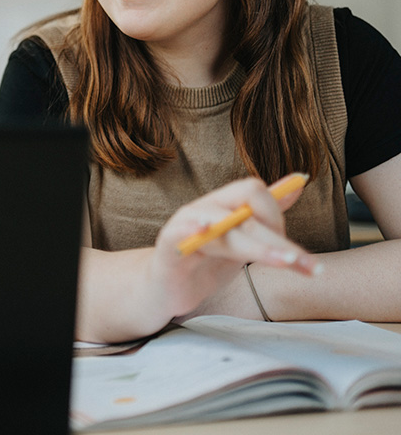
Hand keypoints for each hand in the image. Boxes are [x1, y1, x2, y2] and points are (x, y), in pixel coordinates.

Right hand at [150, 177, 318, 319]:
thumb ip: (264, 216)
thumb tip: (298, 184)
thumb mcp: (241, 240)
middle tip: (308, 267)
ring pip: (225, 229)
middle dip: (280, 242)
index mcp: (221, 205)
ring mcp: (185, 225)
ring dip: (258, 247)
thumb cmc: (203, 262)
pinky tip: (205, 230)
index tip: (295, 254)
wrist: (164, 288)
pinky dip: (193, 228)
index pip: (254, 193)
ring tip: (285, 263)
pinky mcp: (168, 246)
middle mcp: (204, 209)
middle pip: (246, 215)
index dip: (276, 216)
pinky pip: (180, 232)